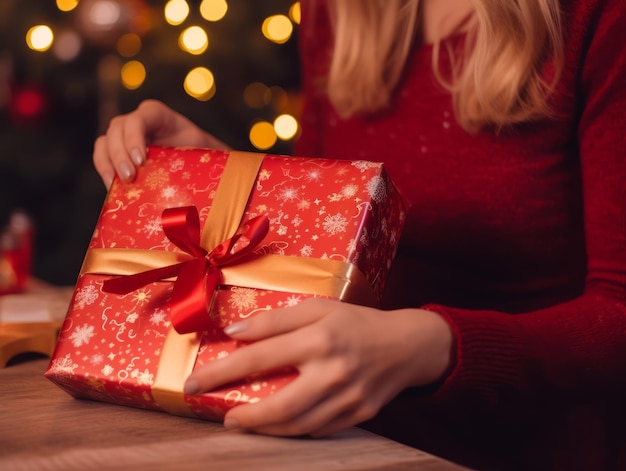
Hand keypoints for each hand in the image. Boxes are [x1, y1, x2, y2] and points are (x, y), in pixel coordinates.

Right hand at [93, 99, 228, 188]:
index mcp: (158, 115)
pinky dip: (104, 170)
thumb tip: (201, 175)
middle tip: (129, 176)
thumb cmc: (204, 156)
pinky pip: (102, 157)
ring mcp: (126, 136)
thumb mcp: (204, 151)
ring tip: (117, 184)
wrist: (200, 166)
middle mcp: (139, 121)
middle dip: (119, 153)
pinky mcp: (120, 154)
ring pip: (104, 142)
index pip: (138, 118)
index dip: (134, 136)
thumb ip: (200, 155)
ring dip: (107, 163)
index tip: (141, 160)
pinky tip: (113, 188)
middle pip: (117, 128)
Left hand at [184, 298, 452, 437]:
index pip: (259, 357)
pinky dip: (293, 431)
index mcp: (319, 338)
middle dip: (244, 417)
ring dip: (265, 429)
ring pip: (297, 425)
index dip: (221, 372)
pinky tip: (279, 425)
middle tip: (223, 417)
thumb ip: (276, 320)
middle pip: (279, 405)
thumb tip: (234, 332)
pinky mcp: (358, 416)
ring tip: (245, 422)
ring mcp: (348, 398)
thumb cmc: (357, 321)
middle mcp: (333, 371)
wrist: (407, 345)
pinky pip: (318, 431)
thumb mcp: (318, 308)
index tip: (194, 383)